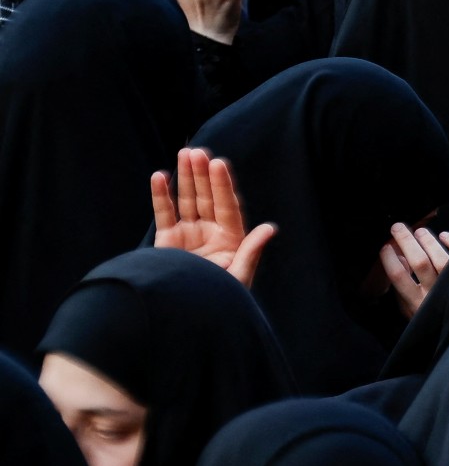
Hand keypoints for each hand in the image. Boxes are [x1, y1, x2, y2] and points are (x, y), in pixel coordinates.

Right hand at [151, 148, 275, 287]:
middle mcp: (211, 233)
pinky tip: (161, 176)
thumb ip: (251, 251)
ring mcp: (189, 235)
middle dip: (203, 175)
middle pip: (208, 198)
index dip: (223, 185)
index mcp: (232, 239)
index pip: (228, 206)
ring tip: (185, 153)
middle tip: (198, 151)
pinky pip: (164, 213)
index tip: (219, 163)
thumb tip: (270, 228)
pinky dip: (161, 195)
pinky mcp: (168, 241)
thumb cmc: (219, 299)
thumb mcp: (238, 277)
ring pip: (188, 200)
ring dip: (186, 177)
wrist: (186, 314)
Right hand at [378, 223, 448, 318]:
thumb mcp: (409, 307)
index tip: (385, 245)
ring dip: (428, 241)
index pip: (399, 276)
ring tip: (419, 231)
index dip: (389, 258)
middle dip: (407, 241)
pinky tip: (443, 235)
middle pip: (420, 263)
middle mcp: (434, 295)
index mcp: (416, 303)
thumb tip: (397, 256)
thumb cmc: (431, 315)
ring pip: (441, 259)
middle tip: (398, 227)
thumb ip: (401, 286)